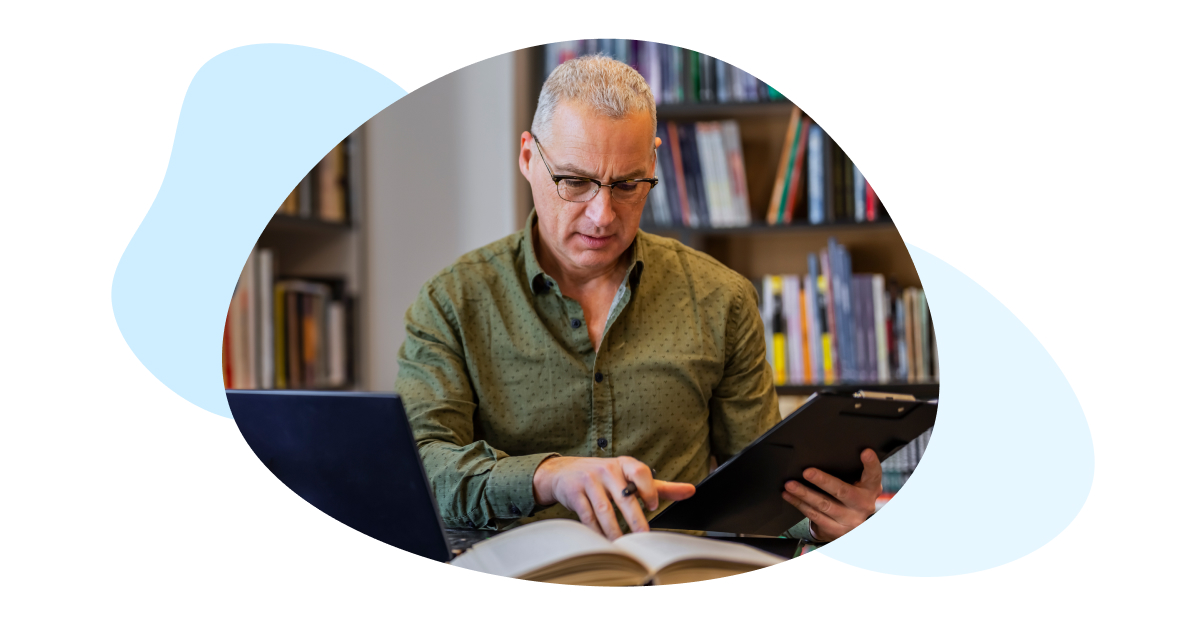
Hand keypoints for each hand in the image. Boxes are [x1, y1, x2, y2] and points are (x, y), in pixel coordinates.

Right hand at [533, 456, 695, 539]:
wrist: (564, 472)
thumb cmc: (604, 476)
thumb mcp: (630, 476)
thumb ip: (659, 486)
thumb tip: (690, 491)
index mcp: (624, 464)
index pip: (640, 471)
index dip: (648, 489)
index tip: (653, 506)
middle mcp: (606, 470)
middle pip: (623, 496)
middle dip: (635, 519)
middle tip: (643, 537)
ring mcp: (589, 481)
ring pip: (604, 511)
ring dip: (615, 531)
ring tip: (623, 545)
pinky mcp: (574, 493)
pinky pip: (587, 516)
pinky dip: (596, 532)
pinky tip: (604, 541)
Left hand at [781, 449, 881, 541]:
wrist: (848, 525)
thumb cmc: (849, 496)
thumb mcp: (855, 484)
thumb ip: (849, 471)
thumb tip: (824, 453)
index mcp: (870, 489)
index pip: (874, 474)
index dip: (871, 463)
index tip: (865, 451)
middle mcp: (863, 505)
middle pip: (842, 491)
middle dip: (823, 481)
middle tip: (807, 472)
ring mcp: (850, 520)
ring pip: (824, 505)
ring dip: (804, 493)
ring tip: (790, 484)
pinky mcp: (835, 530)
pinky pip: (814, 515)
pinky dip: (799, 504)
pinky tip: (789, 495)